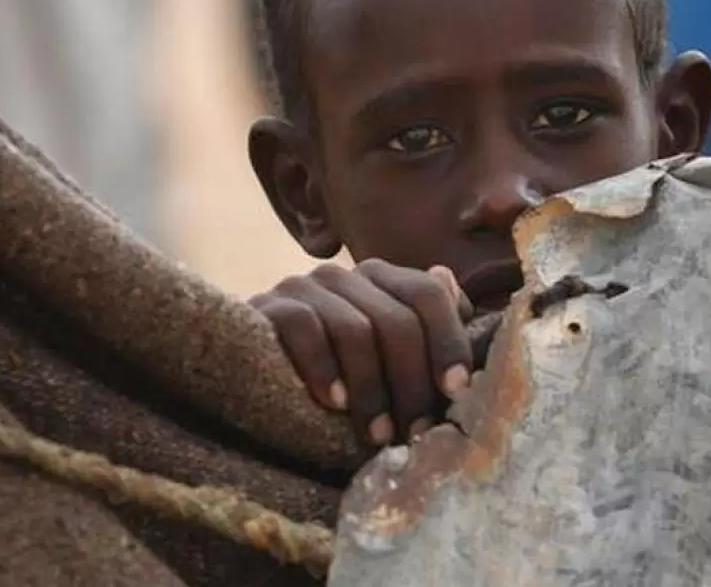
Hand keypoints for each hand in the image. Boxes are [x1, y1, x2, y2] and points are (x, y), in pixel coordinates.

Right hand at [251, 259, 473, 446]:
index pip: (428, 294)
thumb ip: (425, 325)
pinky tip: (335, 404)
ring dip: (372, 389)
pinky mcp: (269, 307)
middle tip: (416, 429)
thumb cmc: (335, 375)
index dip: (448, 341)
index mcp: (381, 279)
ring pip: (356, 330)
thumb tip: (449, 281)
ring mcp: (304, 287)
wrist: (253, 377)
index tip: (456, 390)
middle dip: (412, 381)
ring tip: (378, 434)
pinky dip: (324, 369)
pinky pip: (305, 329)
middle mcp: (345, 276)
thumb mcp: (386, 358)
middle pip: (397, 319)